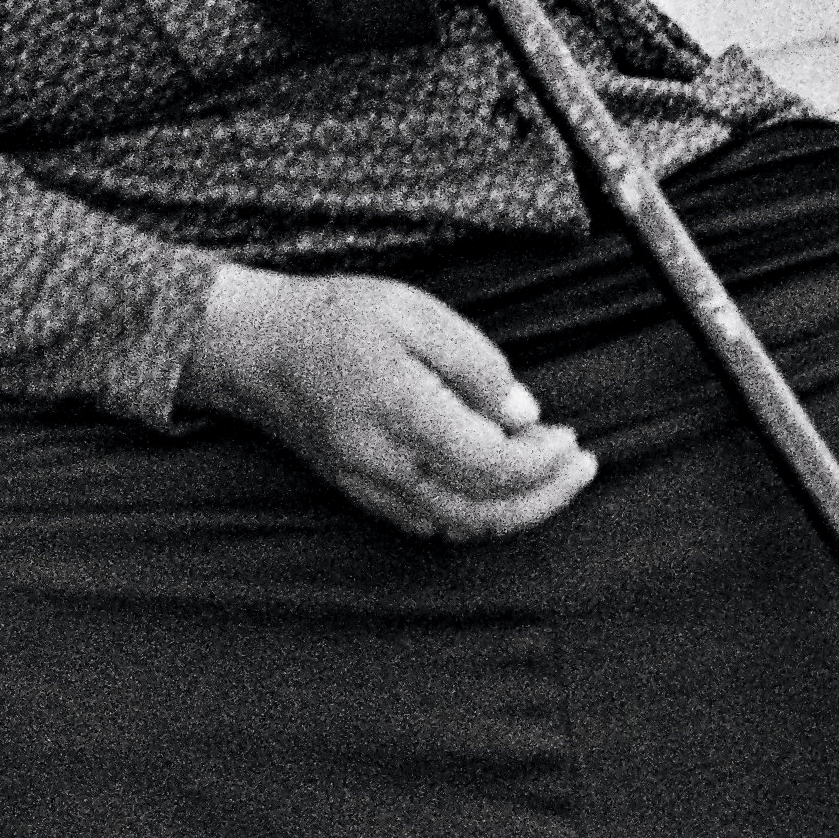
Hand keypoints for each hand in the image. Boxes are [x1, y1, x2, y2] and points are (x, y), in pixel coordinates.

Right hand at [177, 265, 597, 541]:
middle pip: (483, 510)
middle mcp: (385, 463)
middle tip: (583, 467)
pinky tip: (498, 488)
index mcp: (403, 412)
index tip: (573, 439)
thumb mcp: (415, 312)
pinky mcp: (361, 492)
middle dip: (545, 497)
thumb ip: (477, 364)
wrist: (255, 346)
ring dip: (515, 512)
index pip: (492, 465)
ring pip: (459, 525)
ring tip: (553, 477)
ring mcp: (370, 485)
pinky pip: (429, 524)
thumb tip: (526, 415)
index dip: (544, 463)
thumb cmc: (335, 317)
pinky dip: (474, 516)